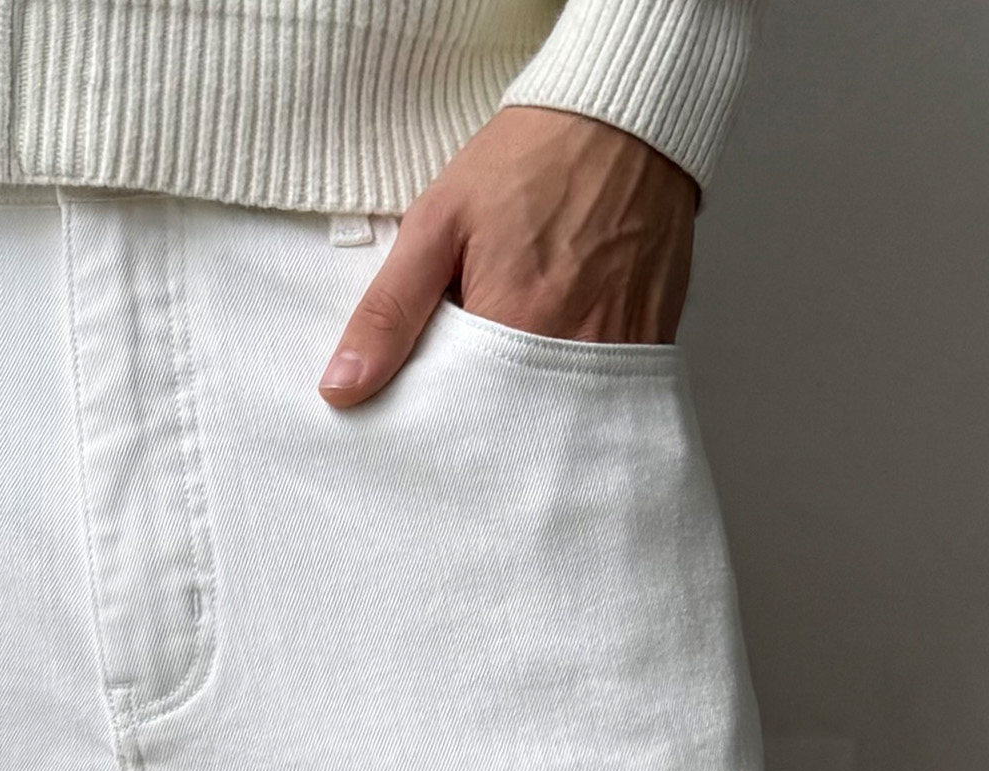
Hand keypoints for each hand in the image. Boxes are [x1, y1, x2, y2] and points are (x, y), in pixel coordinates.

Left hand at [318, 107, 696, 403]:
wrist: (624, 120)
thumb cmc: (526, 164)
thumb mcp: (437, 223)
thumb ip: (389, 310)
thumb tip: (342, 387)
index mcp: (512, 330)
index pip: (457, 421)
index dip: (434, 424)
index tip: (416, 414)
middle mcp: (570, 357)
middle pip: (509, 432)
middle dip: (478, 430)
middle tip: (457, 399)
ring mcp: (616, 356)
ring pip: (554, 423)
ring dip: (523, 417)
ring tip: (502, 384)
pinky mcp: (647, 348)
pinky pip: (599, 400)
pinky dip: (568, 399)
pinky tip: (548, 373)